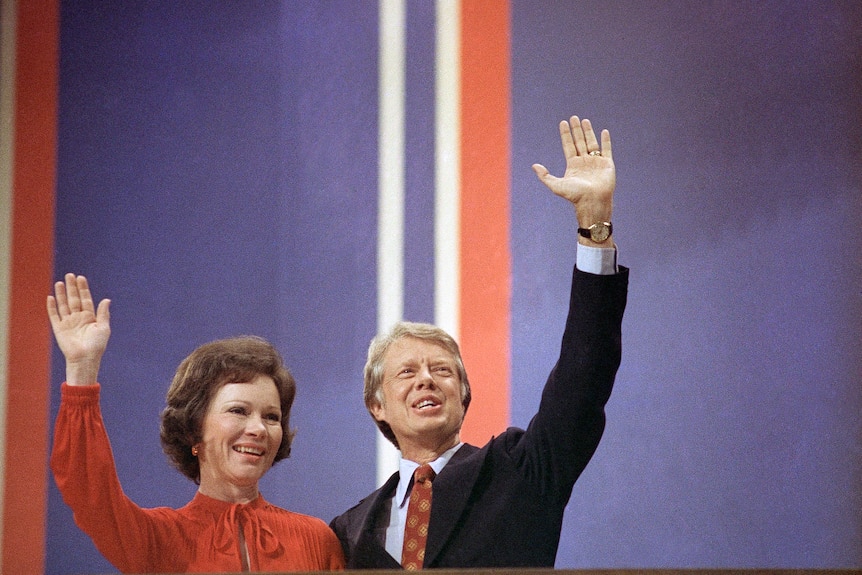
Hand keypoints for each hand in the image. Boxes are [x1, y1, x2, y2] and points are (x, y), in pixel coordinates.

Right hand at [47, 274, 110, 384]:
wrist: (85, 358)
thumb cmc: (97, 345)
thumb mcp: (103, 328)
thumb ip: (103, 313)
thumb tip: (107, 299)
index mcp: (90, 317)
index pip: (85, 299)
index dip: (83, 289)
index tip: (81, 278)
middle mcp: (78, 318)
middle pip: (74, 299)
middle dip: (72, 287)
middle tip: (70, 275)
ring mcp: (68, 322)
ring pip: (63, 304)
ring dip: (61, 294)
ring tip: (59, 282)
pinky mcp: (59, 328)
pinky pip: (54, 315)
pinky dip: (52, 306)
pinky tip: (50, 297)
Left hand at [532, 116, 615, 243]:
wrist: (592, 202)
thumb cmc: (575, 195)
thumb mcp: (556, 185)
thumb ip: (545, 176)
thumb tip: (534, 166)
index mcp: (572, 165)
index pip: (568, 145)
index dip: (565, 134)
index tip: (563, 122)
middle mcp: (584, 162)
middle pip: (579, 141)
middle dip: (576, 130)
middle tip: (574, 117)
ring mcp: (596, 162)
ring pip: (592, 143)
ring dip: (588, 131)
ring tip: (585, 120)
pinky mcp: (607, 164)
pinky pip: (606, 149)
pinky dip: (606, 140)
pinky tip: (604, 131)